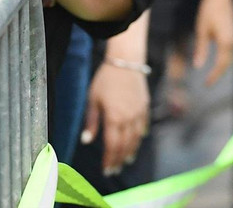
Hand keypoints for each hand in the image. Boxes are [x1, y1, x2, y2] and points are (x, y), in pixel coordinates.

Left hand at [83, 61, 149, 175]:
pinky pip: (144, 125)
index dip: (110, 160)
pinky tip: (138, 140)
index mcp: (114, 118)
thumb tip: (87, 140)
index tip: (106, 170)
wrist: (126, 62)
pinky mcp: (145, 106)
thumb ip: (91, 122)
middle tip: (115, 170)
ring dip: (131, 151)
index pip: (112, 146)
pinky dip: (140, 136)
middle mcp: (129, 119)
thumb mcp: (93, 100)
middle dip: (119, 159)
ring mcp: (139, 113)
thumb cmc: (106, 79)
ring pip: (136, 138)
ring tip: (126, 160)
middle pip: (125, 145)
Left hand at [192, 0, 232, 85]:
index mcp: (226, 42)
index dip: (214, 76)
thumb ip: (201, 49)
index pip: (221, 65)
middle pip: (227, 63)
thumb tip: (198, 66)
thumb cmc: (209, 10)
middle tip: (208, 83)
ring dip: (221, 66)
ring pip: (229, 57)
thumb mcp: (201, 30)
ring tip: (212, 75)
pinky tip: (217, 61)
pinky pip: (230, 50)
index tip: (206, 84)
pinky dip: (224, 58)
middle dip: (218, 74)